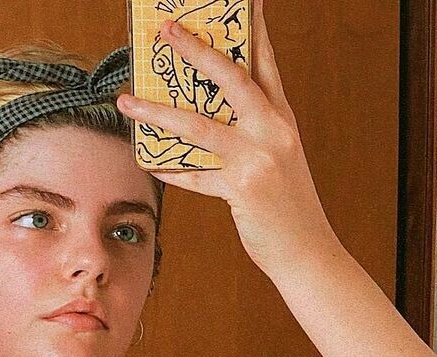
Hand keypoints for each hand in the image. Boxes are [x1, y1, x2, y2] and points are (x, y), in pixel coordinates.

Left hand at [116, 0, 336, 271]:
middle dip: (195, 49)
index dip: (251, 27)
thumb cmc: (289, 208)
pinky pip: (193, 175)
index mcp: (282, 118)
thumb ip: (252, 133)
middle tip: (166, 31)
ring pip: (198, 125)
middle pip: (229, 77)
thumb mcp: (279, 159)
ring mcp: (257, 158)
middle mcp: (272, 130)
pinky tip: (149, 162)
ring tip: (128, 102)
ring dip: (157, 112)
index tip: (241, 0)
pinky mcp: (241, 188)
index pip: (264, 62)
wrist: (308, 252)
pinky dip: (169, 169)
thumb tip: (207, 116)